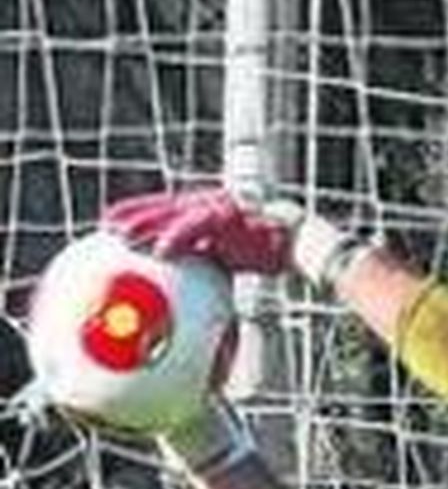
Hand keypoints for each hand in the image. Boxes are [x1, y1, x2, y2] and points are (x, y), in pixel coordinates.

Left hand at [104, 186, 292, 274]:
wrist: (298, 240)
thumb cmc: (268, 251)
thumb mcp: (230, 255)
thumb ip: (207, 259)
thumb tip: (190, 285)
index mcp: (204, 210)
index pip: (164, 208)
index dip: (137, 212)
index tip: (111, 222)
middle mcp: (206, 204)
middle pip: (162, 207)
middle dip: (132, 214)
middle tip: (107, 226)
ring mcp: (216, 208)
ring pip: (172, 214)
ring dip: (145, 224)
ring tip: (123, 236)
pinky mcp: (228, 218)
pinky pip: (196, 228)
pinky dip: (176, 238)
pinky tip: (160, 250)